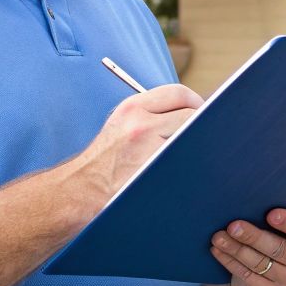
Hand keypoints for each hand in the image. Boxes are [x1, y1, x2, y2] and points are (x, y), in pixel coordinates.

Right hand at [68, 85, 203, 213]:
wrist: (78, 192)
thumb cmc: (101, 163)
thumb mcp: (120, 126)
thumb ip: (150, 115)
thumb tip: (190, 113)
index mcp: (132, 108)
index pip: (178, 93)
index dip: (196, 102)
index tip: (202, 113)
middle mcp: (140, 125)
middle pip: (191, 116)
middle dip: (202, 126)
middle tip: (207, 137)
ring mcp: (148, 151)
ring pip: (191, 141)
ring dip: (199, 147)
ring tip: (198, 156)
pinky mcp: (154, 174)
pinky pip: (184, 165)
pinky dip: (191, 167)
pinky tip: (189, 174)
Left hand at [210, 208, 285, 285]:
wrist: (266, 267)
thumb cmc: (274, 233)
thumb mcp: (280, 226)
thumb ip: (274, 217)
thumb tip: (249, 200)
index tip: (270, 214)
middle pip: (277, 248)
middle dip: (253, 236)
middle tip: (233, 226)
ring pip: (259, 263)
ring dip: (235, 249)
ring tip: (218, 237)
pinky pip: (248, 276)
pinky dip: (230, 262)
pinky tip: (217, 251)